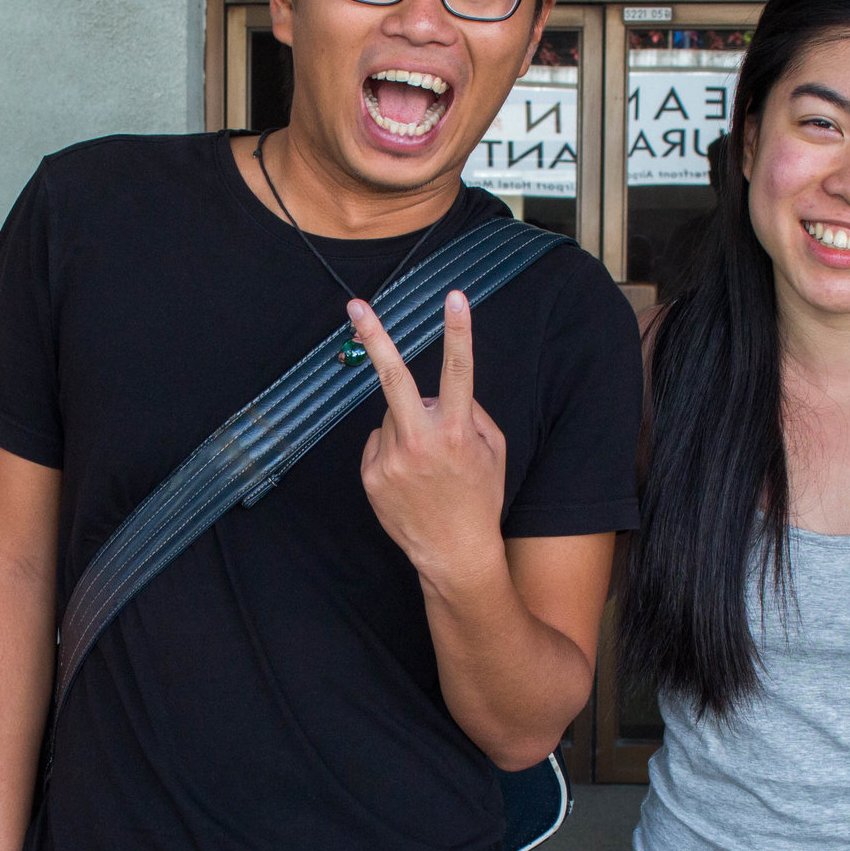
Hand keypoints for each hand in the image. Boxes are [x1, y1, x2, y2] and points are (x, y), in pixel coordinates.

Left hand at [354, 290, 506, 588]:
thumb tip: (437, 393)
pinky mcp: (371, 475)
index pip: (459, 371)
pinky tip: (410, 476)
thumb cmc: (480, 497)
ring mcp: (391, 459)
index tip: (455, 297)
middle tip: (355, 305)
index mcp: (456, 432)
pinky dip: (393, 449)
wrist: (454, 553)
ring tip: (427, 463)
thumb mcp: (494, 451)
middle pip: (393, 377)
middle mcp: (420, 442)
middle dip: (375, 336)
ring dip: (407, 425)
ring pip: (392, 416)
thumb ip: (471, 413)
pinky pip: (378, 442)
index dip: (459, 331)